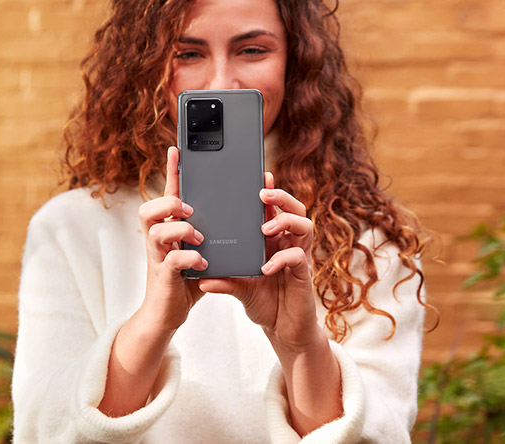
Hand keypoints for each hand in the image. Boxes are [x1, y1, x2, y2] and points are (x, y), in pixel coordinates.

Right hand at [135, 146, 207, 333]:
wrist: (168, 314)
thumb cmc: (187, 278)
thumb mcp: (203, 249)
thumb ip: (216, 229)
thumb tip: (242, 208)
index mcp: (169, 228)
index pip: (168, 194)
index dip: (171, 171)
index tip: (177, 149)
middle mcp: (158, 239)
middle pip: (148, 208)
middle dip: (170, 203)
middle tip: (190, 208)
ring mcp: (158, 257)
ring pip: (156, 230)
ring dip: (181, 229)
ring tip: (200, 236)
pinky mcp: (163, 277)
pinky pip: (173, 260)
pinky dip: (191, 258)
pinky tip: (204, 263)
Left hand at [199, 172, 322, 351]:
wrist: (283, 329)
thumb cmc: (265, 303)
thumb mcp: (239, 289)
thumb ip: (223, 280)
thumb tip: (200, 278)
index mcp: (273, 240)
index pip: (274, 209)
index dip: (270, 191)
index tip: (259, 177)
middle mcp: (289, 244)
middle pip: (295, 209)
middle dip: (281, 197)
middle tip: (263, 194)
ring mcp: (299, 257)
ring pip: (304, 226)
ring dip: (285, 221)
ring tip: (265, 227)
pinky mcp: (304, 275)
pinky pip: (298, 257)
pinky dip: (282, 258)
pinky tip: (266, 267)